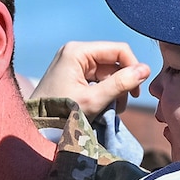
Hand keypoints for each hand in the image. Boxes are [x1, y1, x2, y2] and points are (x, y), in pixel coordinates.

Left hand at [31, 41, 152, 117]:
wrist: (34, 130)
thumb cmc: (59, 115)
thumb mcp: (93, 100)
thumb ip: (120, 84)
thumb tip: (146, 70)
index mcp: (78, 51)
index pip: (118, 50)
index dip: (132, 67)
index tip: (137, 90)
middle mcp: (75, 52)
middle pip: (113, 62)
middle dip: (122, 83)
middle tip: (122, 106)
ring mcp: (73, 64)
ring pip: (107, 73)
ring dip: (115, 91)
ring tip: (113, 110)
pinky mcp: (72, 76)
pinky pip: (97, 80)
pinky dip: (105, 93)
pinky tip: (104, 108)